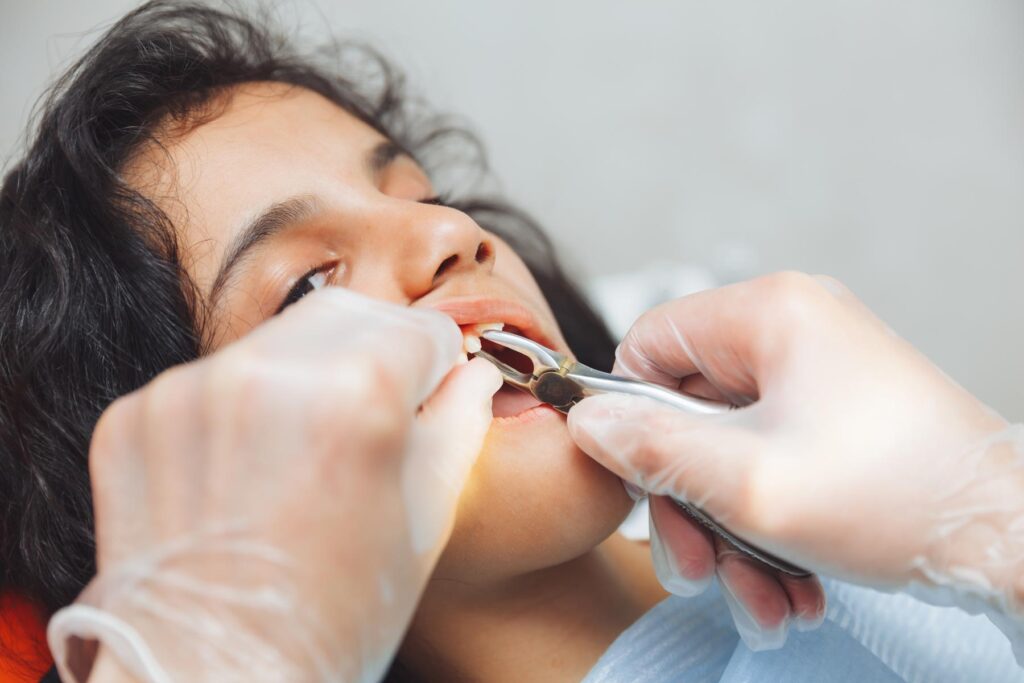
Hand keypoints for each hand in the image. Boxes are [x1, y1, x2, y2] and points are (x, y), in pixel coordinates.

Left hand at [48, 288, 500, 682]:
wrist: (214, 675)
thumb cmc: (335, 614)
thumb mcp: (425, 519)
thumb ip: (458, 425)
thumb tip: (473, 374)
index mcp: (355, 396)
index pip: (418, 328)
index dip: (437, 360)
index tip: (433, 385)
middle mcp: (265, 375)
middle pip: (348, 313)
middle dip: (377, 348)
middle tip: (379, 406)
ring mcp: (189, 391)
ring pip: (277, 339)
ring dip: (309, 371)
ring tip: (311, 444)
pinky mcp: (136, 415)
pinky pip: (212, 378)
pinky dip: (243, 404)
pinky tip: (252, 464)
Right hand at [568, 272, 1020, 650]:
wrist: (1012, 539)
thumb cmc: (899, 497)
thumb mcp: (748, 484)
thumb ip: (653, 451)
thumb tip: (587, 424)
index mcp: (770, 313)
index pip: (650, 343)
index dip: (633, 417)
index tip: (641, 482)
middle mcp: (795, 330)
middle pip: (689, 410)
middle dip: (690, 500)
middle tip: (700, 565)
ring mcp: (821, 373)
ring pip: (730, 448)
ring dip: (731, 528)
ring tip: (763, 594)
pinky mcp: (839, 414)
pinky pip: (772, 462)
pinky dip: (770, 523)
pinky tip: (792, 581)